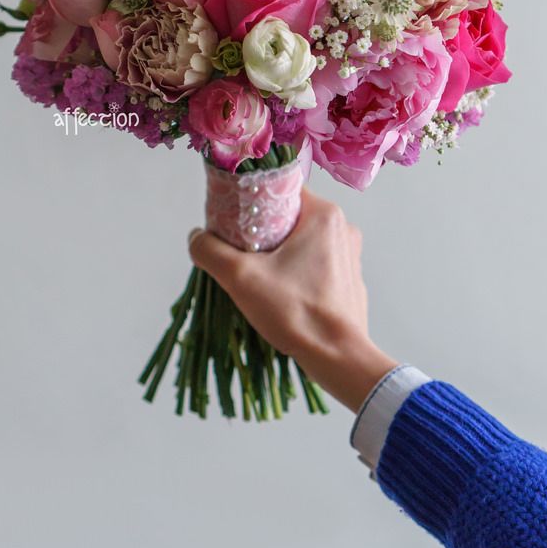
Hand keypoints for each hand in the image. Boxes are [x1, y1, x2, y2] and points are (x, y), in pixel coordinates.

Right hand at [188, 188, 396, 411]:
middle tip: (241, 253)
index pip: (281, 189)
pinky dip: (298, 275)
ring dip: (279, 256)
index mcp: (324, 214)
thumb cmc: (295, 311)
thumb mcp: (240, 277)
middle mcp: (343, 228)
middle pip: (290, 217)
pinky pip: (317, 266)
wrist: (339, 358)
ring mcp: (350, 256)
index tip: (233, 220)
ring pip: (303, 243)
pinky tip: (283, 296)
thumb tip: (195, 237)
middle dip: (263, 233)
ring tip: (259, 278)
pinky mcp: (350, 281)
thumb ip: (210, 251)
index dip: (253, 201)